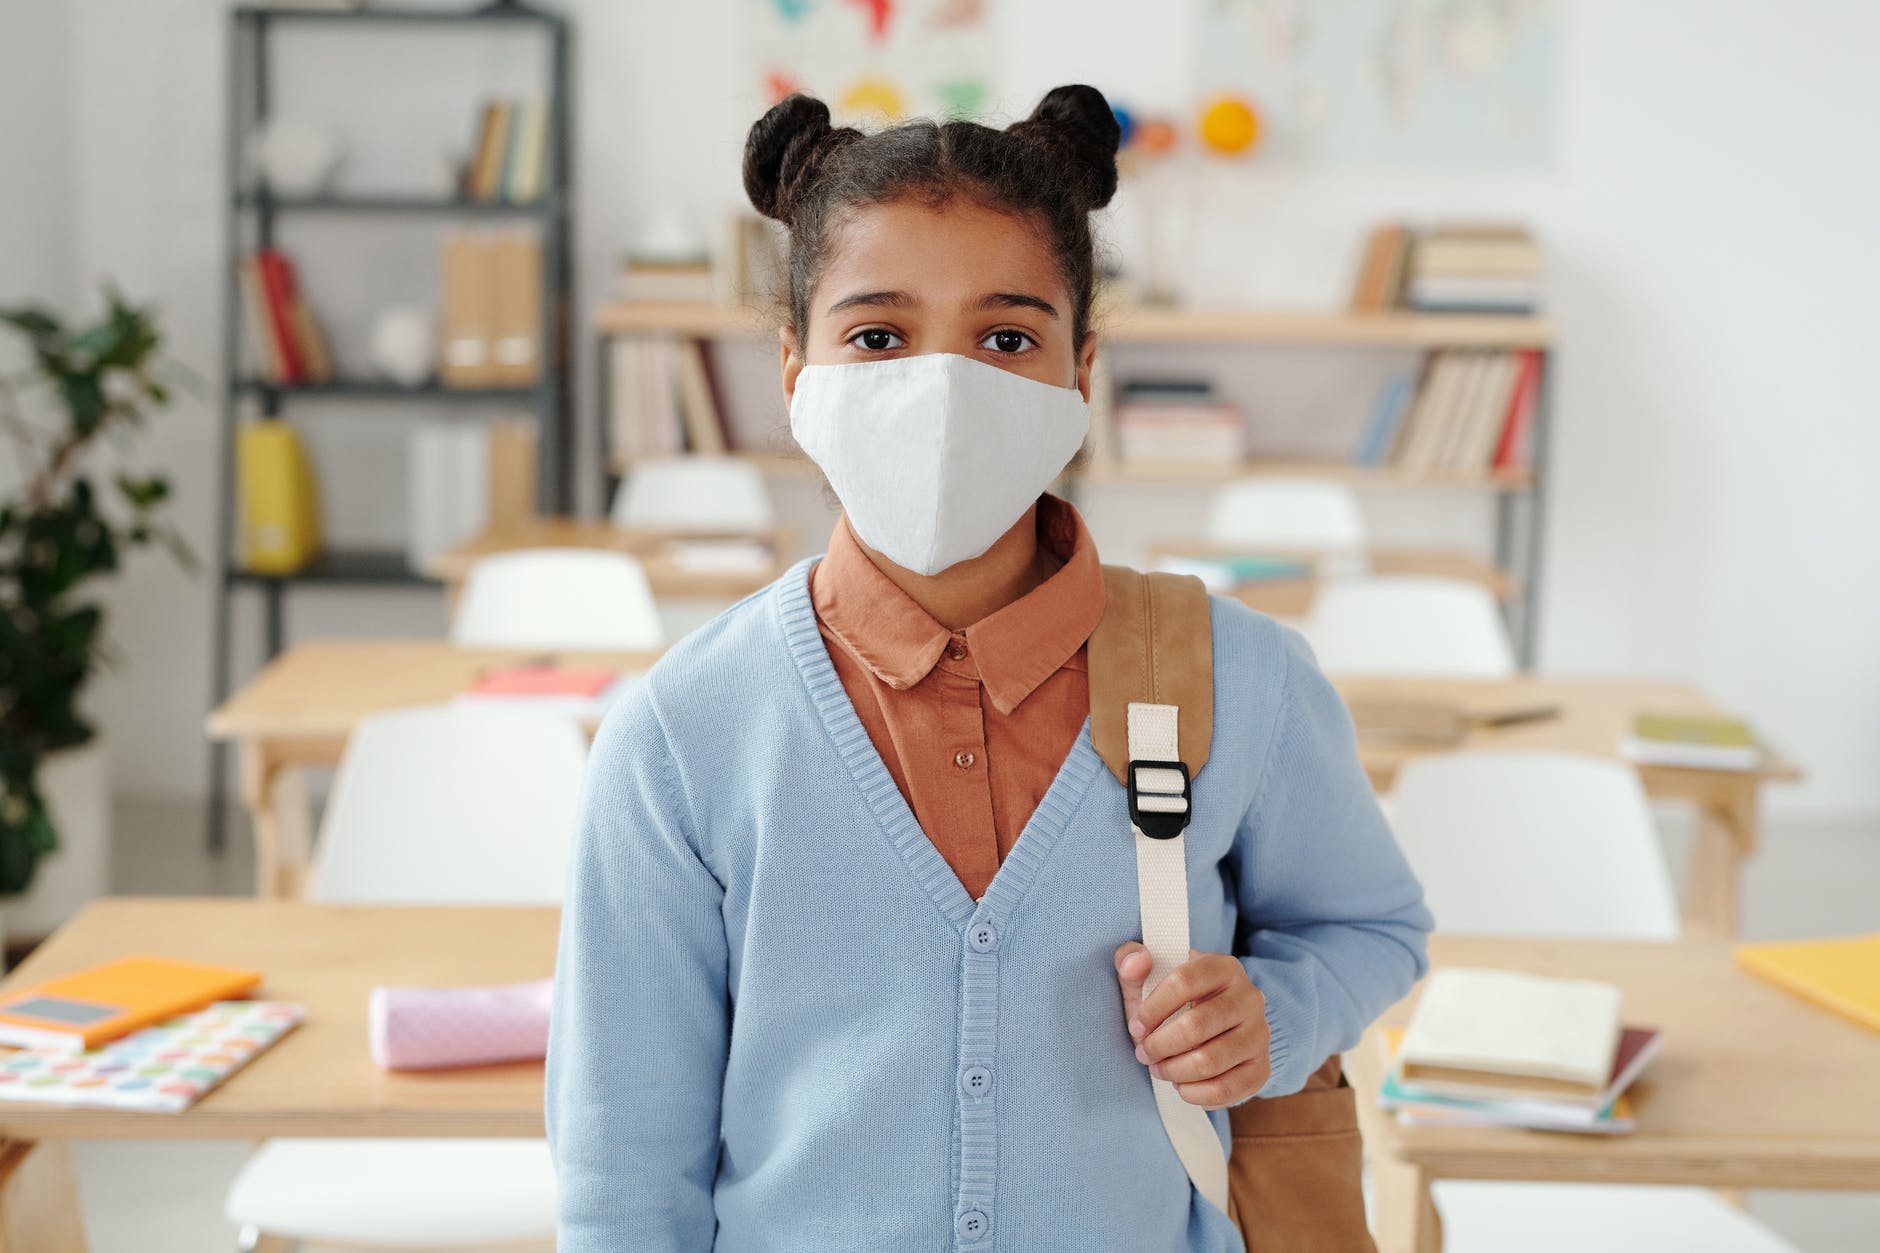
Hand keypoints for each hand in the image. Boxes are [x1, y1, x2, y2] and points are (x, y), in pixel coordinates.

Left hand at [1114, 942, 1270, 1109]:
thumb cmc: (1175, 1001)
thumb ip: (1131, 961)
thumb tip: (1135, 962)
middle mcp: (1249, 997)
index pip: (1183, 982)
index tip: (1136, 1027)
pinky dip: (1194, 1094)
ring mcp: (1259, 1034)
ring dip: (1174, 1071)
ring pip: (1210, 1061)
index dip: (1152, 1009)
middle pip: (1196, 1026)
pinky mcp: (1261, 1068)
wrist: (1215, 1028)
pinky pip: (1226, 1089)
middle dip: (1160, 1045)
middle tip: (1144, 1053)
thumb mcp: (1149, 976)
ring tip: (1160, 1068)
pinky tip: (1181, 1085)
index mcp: (1223, 967)